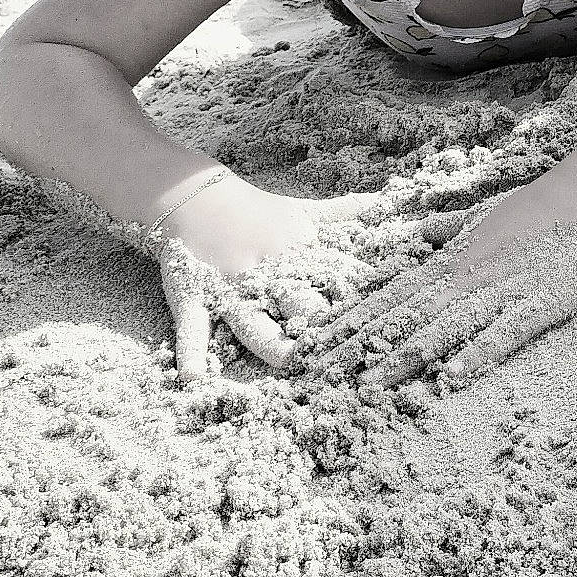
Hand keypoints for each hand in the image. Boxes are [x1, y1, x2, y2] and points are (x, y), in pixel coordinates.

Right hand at [151, 177, 387, 384]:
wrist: (194, 197)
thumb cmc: (256, 210)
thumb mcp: (302, 210)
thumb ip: (344, 212)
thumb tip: (384, 202)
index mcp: (298, 256)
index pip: (335, 280)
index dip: (360, 300)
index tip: (386, 316)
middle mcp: (267, 275)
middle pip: (299, 304)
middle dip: (321, 326)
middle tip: (345, 350)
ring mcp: (229, 290)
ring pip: (252, 322)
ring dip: (270, 342)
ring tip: (288, 362)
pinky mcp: (194, 299)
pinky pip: (191, 329)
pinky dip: (190, 353)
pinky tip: (193, 379)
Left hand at [310, 193, 576, 389]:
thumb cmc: (531, 209)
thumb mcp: (478, 217)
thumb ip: (443, 233)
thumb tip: (410, 237)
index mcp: (449, 262)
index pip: (389, 296)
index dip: (350, 321)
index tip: (312, 343)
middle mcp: (464, 278)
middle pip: (404, 317)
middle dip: (360, 348)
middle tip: (320, 375)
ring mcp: (500, 292)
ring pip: (445, 328)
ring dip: (406, 357)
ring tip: (371, 386)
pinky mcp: (537, 305)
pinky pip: (504, 334)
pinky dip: (478, 354)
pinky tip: (454, 377)